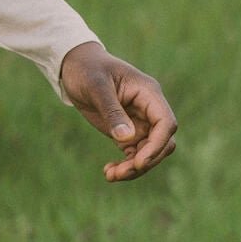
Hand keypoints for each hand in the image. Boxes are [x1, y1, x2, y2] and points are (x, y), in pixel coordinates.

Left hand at [59, 41, 177, 182]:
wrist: (74, 66)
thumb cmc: (87, 69)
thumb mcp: (96, 86)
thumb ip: (112, 111)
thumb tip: (127, 139)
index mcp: (148, 93)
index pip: (166, 123)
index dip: (157, 144)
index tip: (139, 161)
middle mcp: (148, 109)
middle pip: (162, 142)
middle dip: (145, 161)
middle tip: (119, 173)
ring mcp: (139, 122)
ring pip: (149, 152)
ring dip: (134, 168)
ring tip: (110, 175)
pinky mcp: (127, 132)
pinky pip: (135, 154)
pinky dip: (126, 166)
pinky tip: (109, 171)